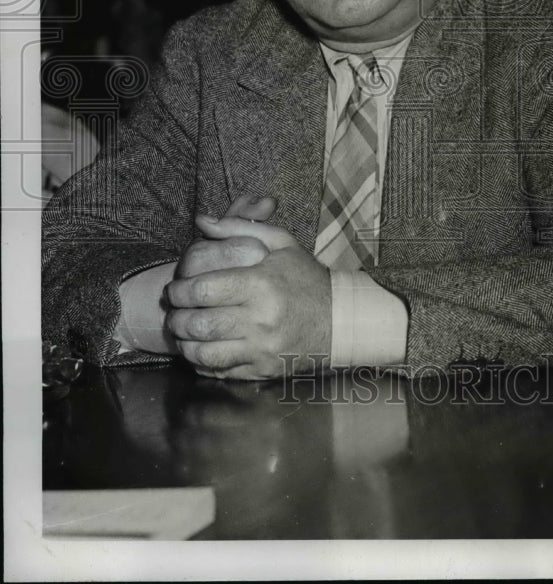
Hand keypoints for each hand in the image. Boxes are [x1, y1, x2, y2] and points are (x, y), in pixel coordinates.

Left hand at [166, 206, 331, 379]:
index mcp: (261, 284)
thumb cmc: (306, 278)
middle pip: (199, 323)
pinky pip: (219, 371)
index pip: (203, 290)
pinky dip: (200, 362)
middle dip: (176, 317)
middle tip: (173, 310)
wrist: (340, 320)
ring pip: (204, 352)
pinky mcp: (261, 370)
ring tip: (181, 330)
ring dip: (184, 342)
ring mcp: (261, 348)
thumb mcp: (280, 243)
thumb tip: (201, 220)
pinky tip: (198, 348)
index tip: (174, 289)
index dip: (180, 290)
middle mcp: (260, 319)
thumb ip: (238, 227)